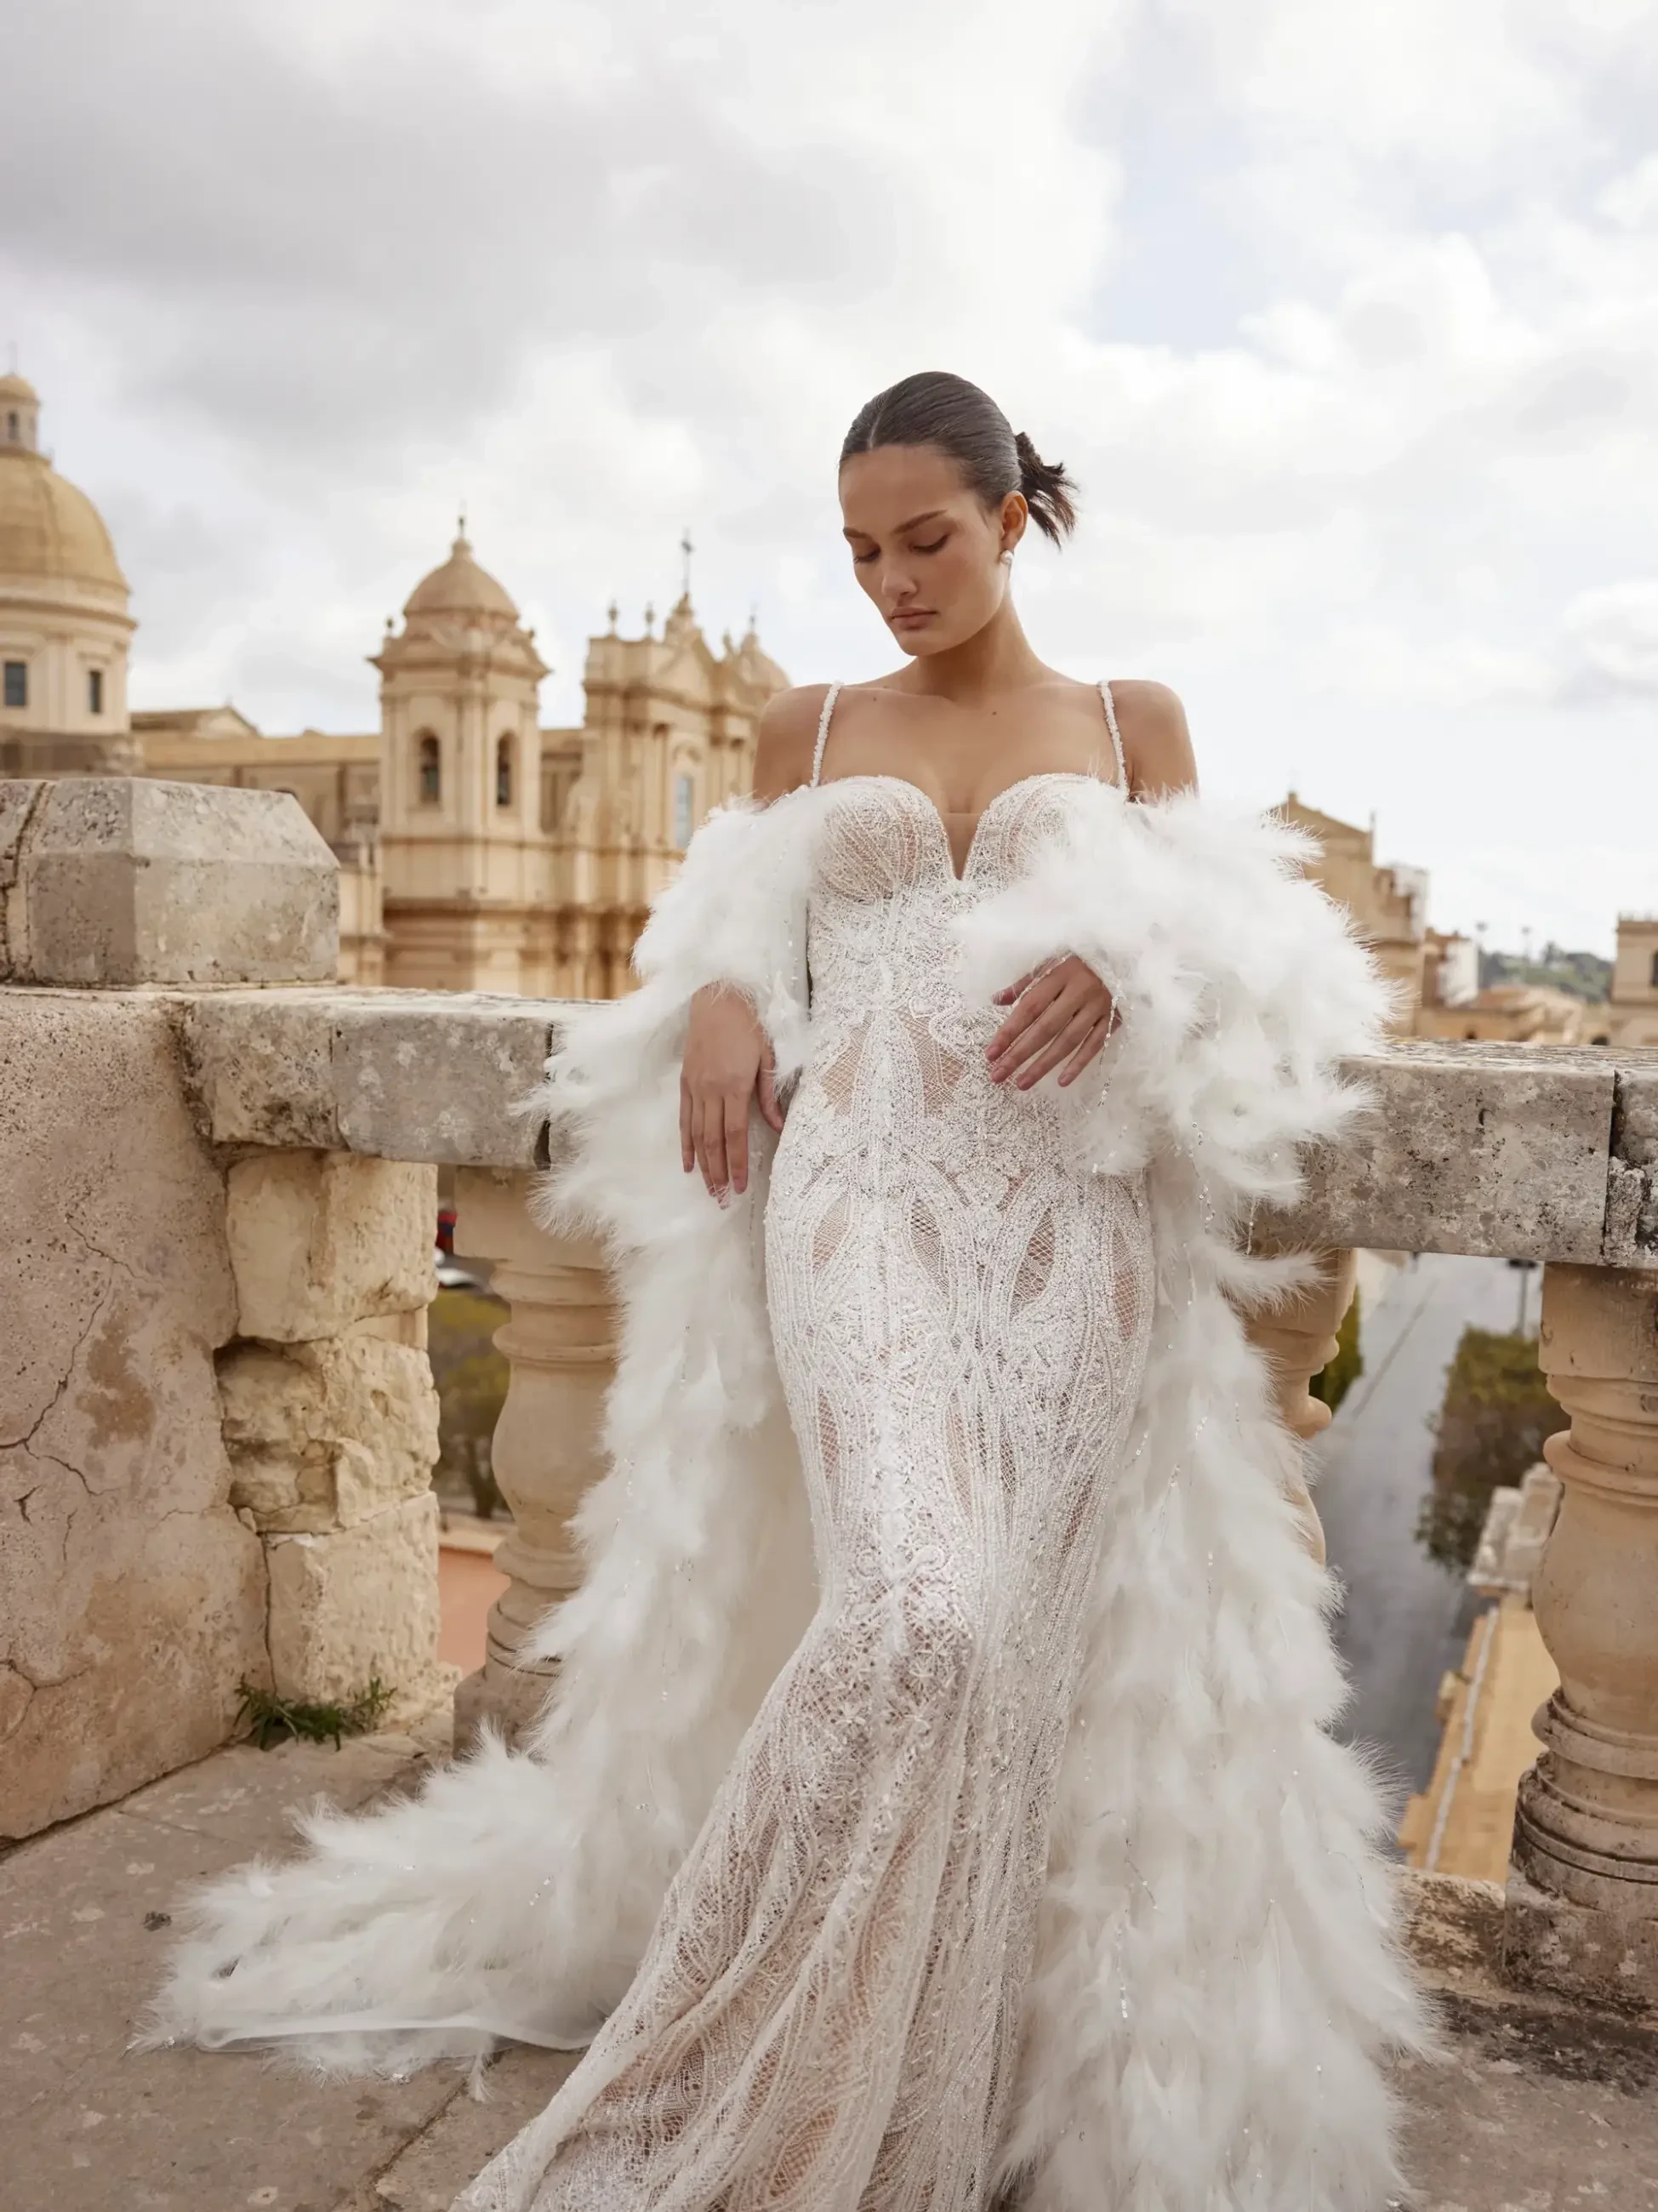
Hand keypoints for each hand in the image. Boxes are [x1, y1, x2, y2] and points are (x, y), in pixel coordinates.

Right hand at [680, 983, 784, 1198]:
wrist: (717, 996)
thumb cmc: (749, 1023)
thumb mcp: (768, 1056)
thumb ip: (770, 1095)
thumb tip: (778, 1127)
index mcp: (735, 1085)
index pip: (736, 1134)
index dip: (737, 1163)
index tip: (739, 1186)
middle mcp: (712, 1090)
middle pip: (714, 1141)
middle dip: (718, 1172)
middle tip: (722, 1199)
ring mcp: (696, 1087)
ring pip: (697, 1134)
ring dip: (703, 1164)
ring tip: (708, 1188)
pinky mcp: (686, 1081)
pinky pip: (685, 1118)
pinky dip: (686, 1143)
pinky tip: (687, 1162)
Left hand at [986, 956, 1116, 1089]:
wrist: (1121, 956)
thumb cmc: (1079, 962)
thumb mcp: (1050, 963)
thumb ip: (1024, 983)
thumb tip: (996, 1000)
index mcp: (1060, 975)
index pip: (1029, 1008)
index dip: (1009, 1031)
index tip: (991, 1053)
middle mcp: (1079, 992)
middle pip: (1046, 1028)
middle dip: (1020, 1054)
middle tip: (999, 1075)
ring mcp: (1098, 1008)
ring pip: (1068, 1041)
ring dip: (1044, 1065)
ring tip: (1022, 1083)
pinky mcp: (1113, 1019)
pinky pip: (1095, 1045)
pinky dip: (1078, 1064)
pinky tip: (1061, 1081)